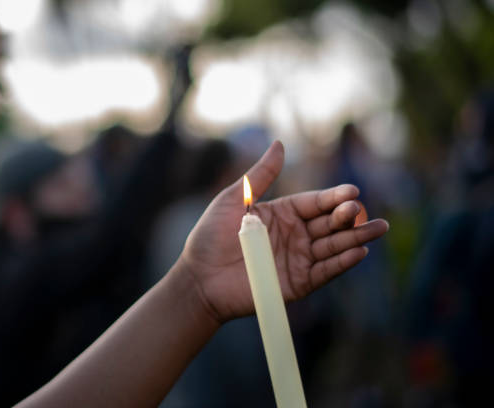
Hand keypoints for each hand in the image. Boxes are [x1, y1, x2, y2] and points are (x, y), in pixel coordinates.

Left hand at [179, 141, 388, 322]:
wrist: (198, 277)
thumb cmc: (211, 236)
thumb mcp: (234, 199)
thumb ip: (261, 175)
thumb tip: (280, 144)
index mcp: (283, 213)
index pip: (316, 202)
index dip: (334, 198)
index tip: (352, 192)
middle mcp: (295, 235)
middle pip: (329, 223)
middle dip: (348, 217)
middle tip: (359, 211)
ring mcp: (298, 259)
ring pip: (333, 246)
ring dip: (355, 238)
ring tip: (376, 229)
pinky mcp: (297, 283)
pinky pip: (324, 272)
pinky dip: (341, 263)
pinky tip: (358, 252)